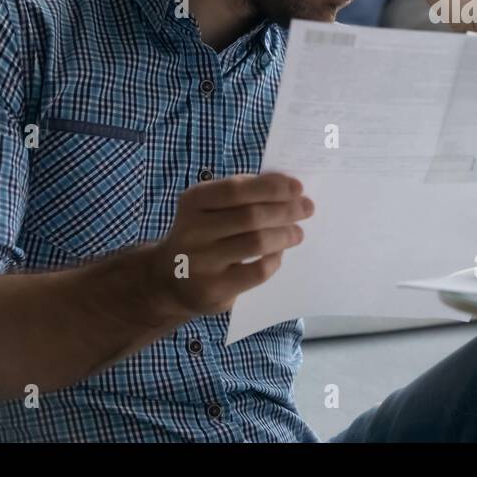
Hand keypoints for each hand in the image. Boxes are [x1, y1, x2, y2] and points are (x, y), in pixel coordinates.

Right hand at [144, 173, 312, 320]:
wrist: (169, 280)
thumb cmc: (203, 234)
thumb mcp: (210, 208)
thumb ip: (242, 194)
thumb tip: (287, 187)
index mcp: (193, 201)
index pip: (236, 189)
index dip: (271, 187)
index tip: (298, 187)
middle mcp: (192, 230)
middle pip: (251, 216)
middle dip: (286, 210)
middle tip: (307, 208)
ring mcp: (200, 262)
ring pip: (257, 243)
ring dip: (285, 235)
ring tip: (298, 233)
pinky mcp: (213, 289)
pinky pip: (257, 271)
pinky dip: (274, 260)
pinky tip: (278, 254)